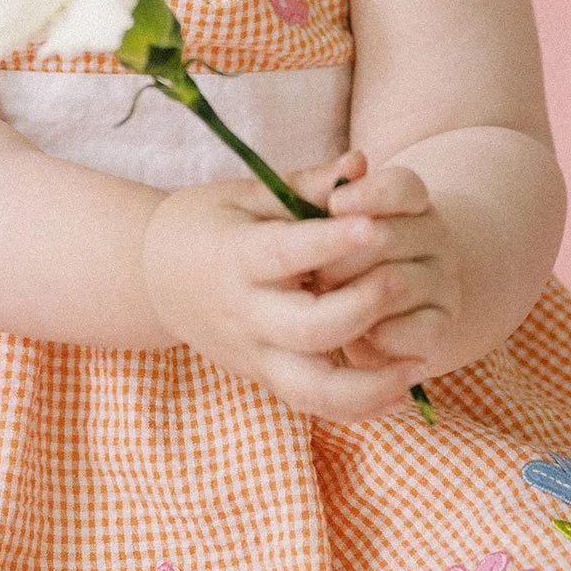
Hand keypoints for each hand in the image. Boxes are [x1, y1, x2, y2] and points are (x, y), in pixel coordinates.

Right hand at [140, 150, 446, 421]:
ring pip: (312, 389)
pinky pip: (316, 406)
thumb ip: (306, 185)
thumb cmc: (210, 224)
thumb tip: (361, 164)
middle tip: (405, 278)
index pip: (284, 254)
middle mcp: (244, 314)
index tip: (373, 226)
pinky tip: (401, 390)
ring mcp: (254, 354)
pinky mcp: (265, 378)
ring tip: (417, 365)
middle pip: (306, 329)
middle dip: (360, 308)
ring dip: (370, 385)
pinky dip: (361, 407)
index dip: (330, 243)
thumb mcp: (247, 195)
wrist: (153, 277)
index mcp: (235, 258)